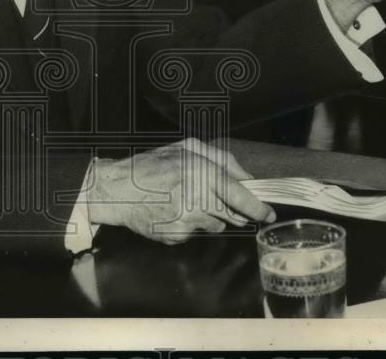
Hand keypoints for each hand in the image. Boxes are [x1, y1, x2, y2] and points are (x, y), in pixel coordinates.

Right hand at [87, 138, 273, 244]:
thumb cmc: (152, 166)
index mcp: (201, 172)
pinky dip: (190, 225)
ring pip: (215, 226)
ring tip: (186, 202)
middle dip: (233, 212)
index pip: (239, 196)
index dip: (257, 207)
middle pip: (232, 216)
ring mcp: (186, 221)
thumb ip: (223, 160)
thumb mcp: (187, 149)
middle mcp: (196, 198)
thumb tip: (249, 180)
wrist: (117, 190)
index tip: (267, 213)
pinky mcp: (176, 236)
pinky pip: (195, 234)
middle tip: (218, 201)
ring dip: (209, 217)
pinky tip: (173, 212)